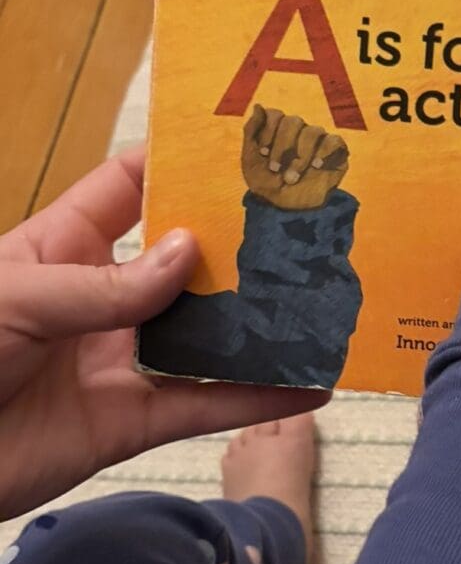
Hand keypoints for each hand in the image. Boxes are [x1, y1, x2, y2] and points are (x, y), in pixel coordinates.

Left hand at [0, 146, 329, 521]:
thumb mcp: (13, 298)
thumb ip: (103, 284)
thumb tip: (189, 253)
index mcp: (67, 245)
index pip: (131, 183)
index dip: (180, 158)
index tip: (243, 144)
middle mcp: (107, 294)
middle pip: (188, 257)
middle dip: (242, 241)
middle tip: (309, 222)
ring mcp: (124, 357)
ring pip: (207, 333)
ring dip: (263, 323)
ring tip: (326, 301)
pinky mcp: (133, 420)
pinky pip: (204, 406)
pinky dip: (257, 398)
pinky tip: (312, 387)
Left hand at [242, 104, 349, 210]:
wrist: (285, 208)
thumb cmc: (266, 182)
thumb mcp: (250, 159)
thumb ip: (251, 131)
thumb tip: (259, 105)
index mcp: (279, 128)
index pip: (276, 115)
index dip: (268, 132)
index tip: (262, 153)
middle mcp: (300, 130)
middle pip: (294, 121)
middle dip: (282, 147)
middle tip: (275, 169)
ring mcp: (319, 141)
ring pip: (313, 132)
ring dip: (300, 156)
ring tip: (292, 177)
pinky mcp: (336, 153)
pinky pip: (335, 141)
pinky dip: (324, 152)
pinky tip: (316, 166)